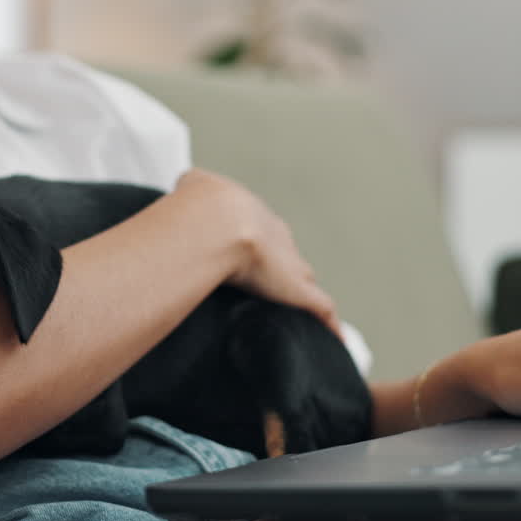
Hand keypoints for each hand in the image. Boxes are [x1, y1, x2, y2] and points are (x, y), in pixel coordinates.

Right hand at [173, 168, 340, 337]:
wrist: (215, 221)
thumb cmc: (200, 207)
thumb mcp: (193, 186)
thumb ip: (192, 188)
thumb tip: (185, 184)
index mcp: (253, 215)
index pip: (264, 230)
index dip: (259, 243)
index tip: (252, 253)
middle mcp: (277, 237)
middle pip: (287, 254)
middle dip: (282, 265)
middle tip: (271, 281)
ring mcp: (291, 264)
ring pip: (304, 278)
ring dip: (301, 290)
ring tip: (299, 307)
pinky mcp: (300, 291)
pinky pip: (321, 308)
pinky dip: (329, 323)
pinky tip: (335, 336)